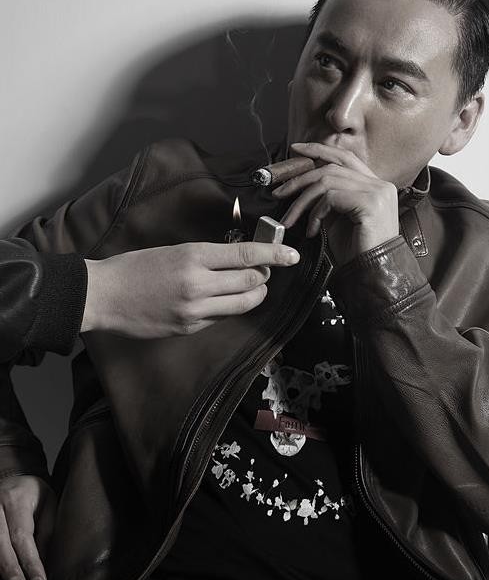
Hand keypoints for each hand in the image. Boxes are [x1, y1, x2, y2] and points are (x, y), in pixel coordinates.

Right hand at [0, 476, 55, 579]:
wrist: (12, 478)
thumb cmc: (34, 494)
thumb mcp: (48, 504)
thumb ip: (46, 531)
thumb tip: (44, 562)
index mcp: (16, 500)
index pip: (23, 537)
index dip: (31, 563)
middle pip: (1, 545)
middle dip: (11, 571)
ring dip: (0, 569)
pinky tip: (1, 575)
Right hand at [82, 241, 299, 337]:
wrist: (104, 296)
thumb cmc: (135, 268)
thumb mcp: (173, 251)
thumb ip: (206, 257)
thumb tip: (238, 259)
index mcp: (193, 257)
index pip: (246, 255)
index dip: (274, 253)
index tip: (292, 254)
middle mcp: (198, 284)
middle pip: (251, 281)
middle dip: (265, 275)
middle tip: (265, 269)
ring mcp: (194, 310)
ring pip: (242, 303)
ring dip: (254, 294)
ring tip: (252, 286)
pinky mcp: (189, 328)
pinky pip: (221, 317)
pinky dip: (229, 307)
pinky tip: (221, 300)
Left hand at [272, 142, 398, 266]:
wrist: (373, 273)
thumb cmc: (356, 251)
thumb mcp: (337, 219)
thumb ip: (327, 199)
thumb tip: (302, 187)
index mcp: (375, 185)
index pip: (344, 157)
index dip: (319, 149)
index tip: (296, 150)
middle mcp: (379, 184)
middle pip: (331, 167)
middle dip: (300, 178)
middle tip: (279, 191)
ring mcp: (377, 192)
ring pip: (326, 182)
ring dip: (301, 201)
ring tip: (290, 219)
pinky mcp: (370, 203)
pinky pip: (330, 198)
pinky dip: (315, 213)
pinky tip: (314, 231)